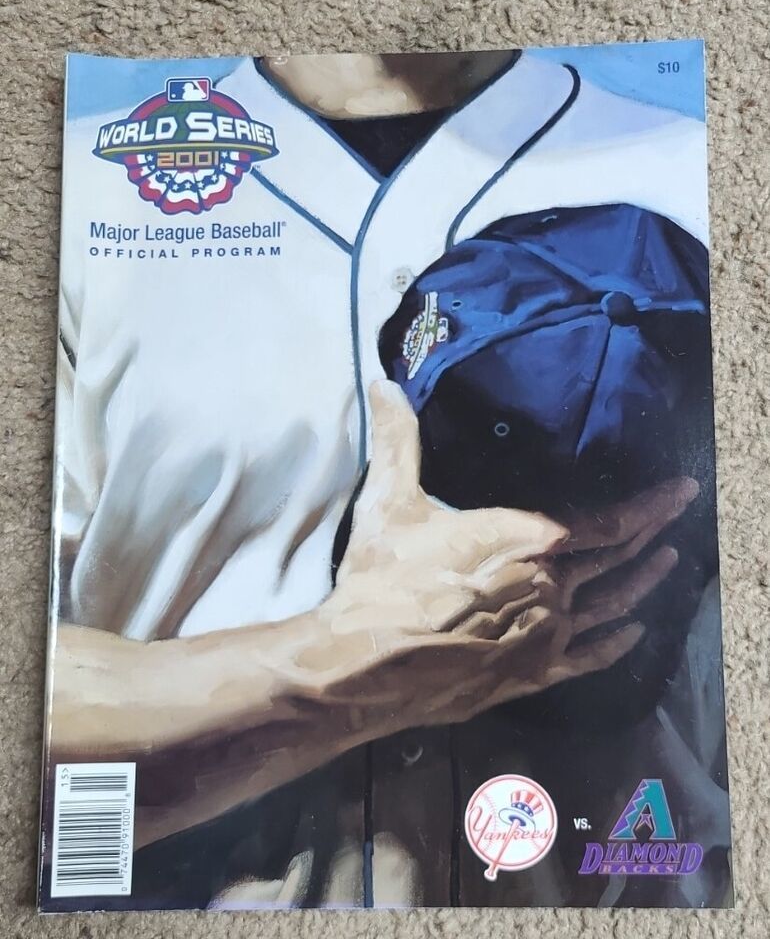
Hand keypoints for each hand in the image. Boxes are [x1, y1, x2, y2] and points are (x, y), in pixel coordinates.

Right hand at [314, 380, 697, 727]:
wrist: (366, 666)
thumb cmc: (383, 581)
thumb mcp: (389, 502)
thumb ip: (397, 440)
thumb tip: (382, 380)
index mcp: (525, 541)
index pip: (606, 523)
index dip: (650, 506)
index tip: (681, 490)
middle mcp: (549, 588)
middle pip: (616, 560)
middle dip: (652, 534)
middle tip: (679, 515)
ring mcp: (543, 636)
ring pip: (611, 606)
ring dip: (642, 582)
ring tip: (668, 562)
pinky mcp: (528, 674)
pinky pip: (588, 658)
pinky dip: (616, 643)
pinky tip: (635, 633)